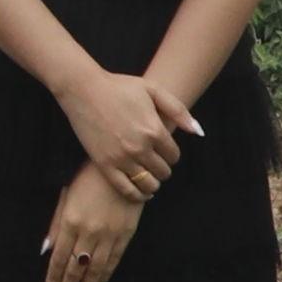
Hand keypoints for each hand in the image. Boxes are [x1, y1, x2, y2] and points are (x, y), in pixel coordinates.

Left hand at [42, 168, 143, 281]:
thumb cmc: (89, 178)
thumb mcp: (66, 196)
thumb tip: (44, 251)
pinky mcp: (125, 236)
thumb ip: (55, 225)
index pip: (59, 259)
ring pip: (94, 271)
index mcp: (71, 221)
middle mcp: (89, 232)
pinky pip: (112, 263)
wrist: (124, 168)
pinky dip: (102, 279)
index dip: (53, 279)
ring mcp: (109, 235)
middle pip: (75, 269)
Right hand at [58, 62, 189, 201]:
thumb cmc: (119, 86)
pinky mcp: (104, 165)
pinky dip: (137, 195)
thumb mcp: (153, 90)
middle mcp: (140, 147)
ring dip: (153, 183)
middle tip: (156, 163)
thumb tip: (198, 132)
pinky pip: (126, 190)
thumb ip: (178, 111)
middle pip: (163, 171)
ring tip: (150, 178)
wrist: (84, 89)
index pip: (174, 156)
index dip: (172, 155)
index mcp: (154, 130)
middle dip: (163, 168)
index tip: (165, 151)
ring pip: (148, 184)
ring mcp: (121, 158)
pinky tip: (141, 193)